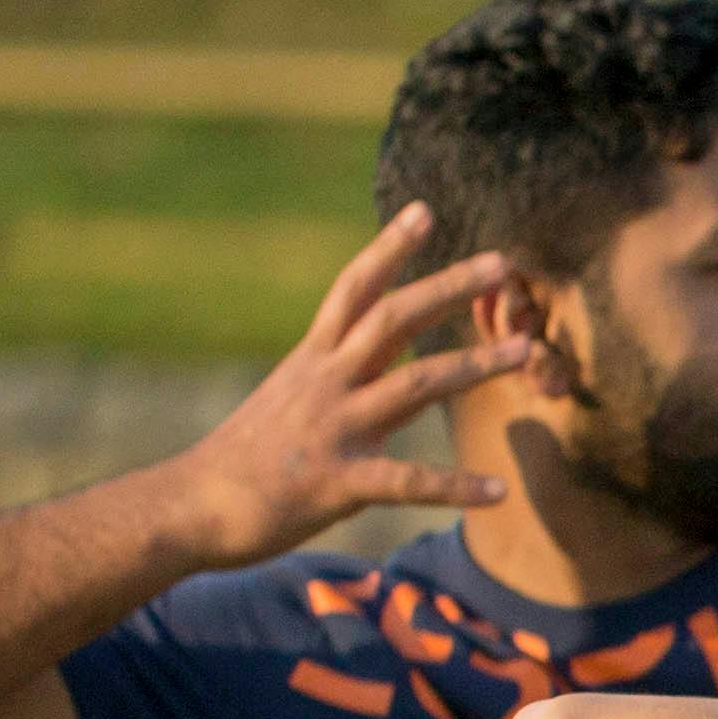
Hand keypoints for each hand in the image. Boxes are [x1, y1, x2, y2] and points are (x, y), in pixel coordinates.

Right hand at [158, 205, 528, 567]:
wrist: (190, 506)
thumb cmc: (246, 457)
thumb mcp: (288, 397)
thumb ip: (334, 373)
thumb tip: (371, 351)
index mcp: (313, 360)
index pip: (355, 290)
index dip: (389, 249)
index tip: (424, 212)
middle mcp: (325, 382)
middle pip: (393, 319)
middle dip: (448, 288)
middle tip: (502, 264)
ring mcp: (333, 429)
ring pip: (414, 385)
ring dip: (474, 365)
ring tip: (526, 350)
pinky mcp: (338, 482)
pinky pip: (407, 481)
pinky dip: (455, 487)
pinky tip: (499, 490)